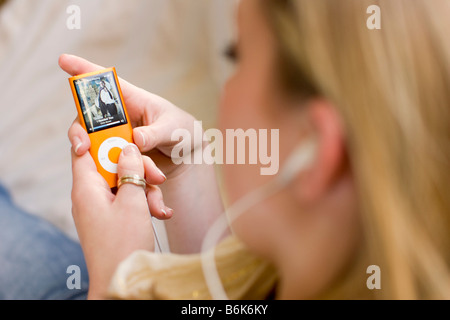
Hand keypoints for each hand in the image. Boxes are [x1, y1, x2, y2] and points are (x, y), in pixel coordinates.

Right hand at [59, 54, 198, 178]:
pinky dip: (117, 172)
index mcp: (133, 100)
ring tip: (118, 169)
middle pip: (88, 119)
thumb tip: (136, 138)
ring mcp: (116, 137)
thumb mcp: (173, 129)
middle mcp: (119, 118)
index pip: (106, 82)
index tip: (63, 60)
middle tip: (82, 145)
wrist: (187, 157)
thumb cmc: (181, 131)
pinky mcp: (118, 156)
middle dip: (80, 131)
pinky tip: (136, 179)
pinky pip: (108, 163)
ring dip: (100, 158)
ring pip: (94, 144)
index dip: (84, 70)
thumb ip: (155, 133)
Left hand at [71, 143, 154, 298]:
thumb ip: (130, 170)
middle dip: (137, 168)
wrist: (121, 280)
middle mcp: (89, 195)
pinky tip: (159, 213)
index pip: (83, 149)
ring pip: (123, 183)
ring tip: (160, 207)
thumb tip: (128, 148)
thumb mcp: (132, 201)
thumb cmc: (123, 244)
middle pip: (110, 166)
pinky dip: (142, 202)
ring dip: (145, 189)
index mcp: (86, 188)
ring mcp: (100, 207)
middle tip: (158, 178)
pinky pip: (126, 199)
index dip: (98, 136)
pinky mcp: (111, 218)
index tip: (120, 131)